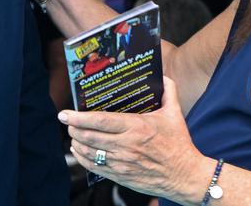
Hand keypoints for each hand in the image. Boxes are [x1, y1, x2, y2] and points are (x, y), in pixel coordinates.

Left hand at [61, 76, 202, 199]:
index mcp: (136, 127)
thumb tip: (163, 74)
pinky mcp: (121, 176)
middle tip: (67, 121)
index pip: (100, 120)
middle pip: (89, 137)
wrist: (185, 176)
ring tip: (73, 134)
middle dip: (73, 128)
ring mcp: (122, 163)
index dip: (79, 117)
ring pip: (89, 153)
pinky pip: (95, 168)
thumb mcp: (175, 114)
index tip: (65, 113)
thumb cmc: (179, 144)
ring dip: (77, 143)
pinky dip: (83, 159)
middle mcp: (126, 145)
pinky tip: (79, 152)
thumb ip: (168, 90)